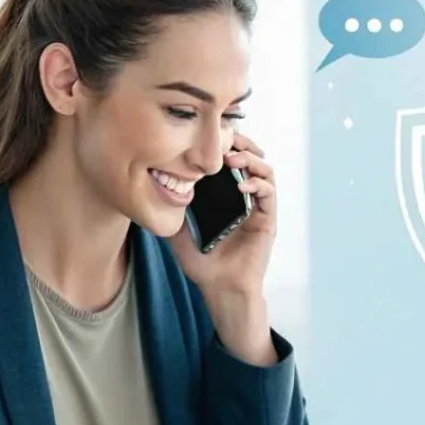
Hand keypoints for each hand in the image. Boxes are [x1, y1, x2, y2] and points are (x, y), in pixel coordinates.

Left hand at [168, 132, 276, 297]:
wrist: (220, 288)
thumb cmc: (203, 264)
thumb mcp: (179, 231)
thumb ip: (172, 210)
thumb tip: (154, 188)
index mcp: (226, 196)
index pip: (230, 160)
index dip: (224, 144)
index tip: (209, 136)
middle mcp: (245, 198)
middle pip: (250, 158)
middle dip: (240, 143)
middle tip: (225, 138)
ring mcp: (258, 208)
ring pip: (264, 171)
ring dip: (251, 159)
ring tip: (232, 157)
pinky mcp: (268, 219)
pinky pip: (269, 194)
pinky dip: (258, 184)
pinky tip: (241, 185)